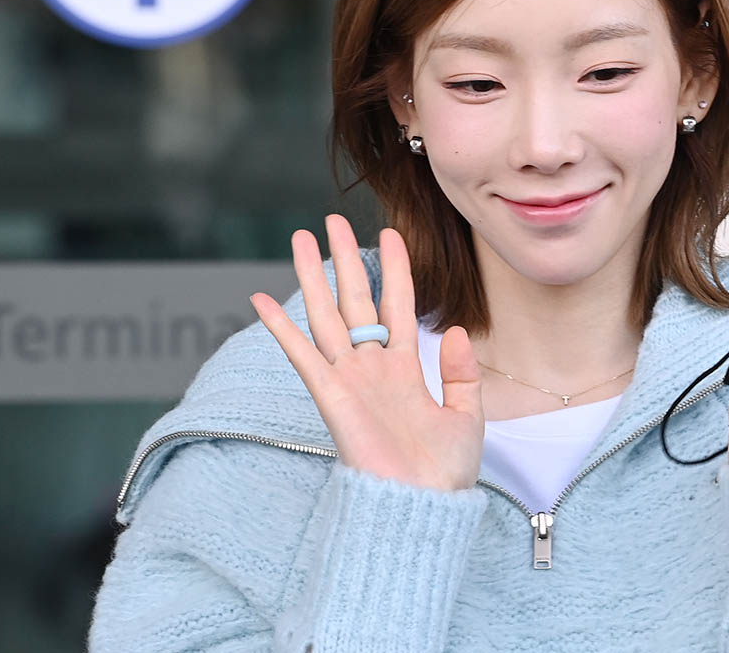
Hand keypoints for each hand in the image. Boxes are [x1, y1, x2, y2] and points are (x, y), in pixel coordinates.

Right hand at [248, 216, 484, 492]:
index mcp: (406, 368)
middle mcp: (372, 367)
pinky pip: (303, 355)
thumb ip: (461, 372)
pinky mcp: (331, 397)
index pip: (398, 305)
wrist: (422, 507)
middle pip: (354, 300)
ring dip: (312, 277)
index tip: (392, 233)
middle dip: (344, 259)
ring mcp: (349, 379)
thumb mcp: (467, 415)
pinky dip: (281, 327)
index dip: (395, 270)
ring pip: (326, 316)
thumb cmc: (444, 472)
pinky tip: (261, 298)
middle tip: (331, 222)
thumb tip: (456, 328)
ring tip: (300, 238)